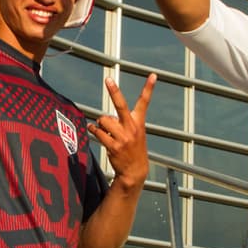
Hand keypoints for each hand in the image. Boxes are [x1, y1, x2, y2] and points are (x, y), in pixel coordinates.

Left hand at [88, 74, 154, 188]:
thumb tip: (104, 119)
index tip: (153, 75)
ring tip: (106, 130)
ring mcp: (122, 137)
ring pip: (103, 120)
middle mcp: (131, 127)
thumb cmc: (133, 149)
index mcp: (139, 122)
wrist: (135, 171)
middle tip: (108, 79)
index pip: (145, 102)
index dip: (149, 88)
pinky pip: (98, 132)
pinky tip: (94, 131)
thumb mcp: (136, 133)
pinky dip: (94, 130)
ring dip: (101, 123)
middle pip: (121, 105)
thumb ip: (122, 123)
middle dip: (114, 91)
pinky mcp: (113, 146)